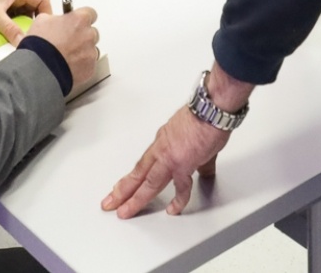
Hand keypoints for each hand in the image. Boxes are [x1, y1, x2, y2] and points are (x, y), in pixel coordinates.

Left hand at [0, 0, 51, 44]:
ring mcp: (8, 3)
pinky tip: (10, 36)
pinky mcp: (0, 10)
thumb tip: (23, 42)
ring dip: (23, 26)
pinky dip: (14, 27)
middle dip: (35, 23)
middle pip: (35, 9)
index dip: (47, 14)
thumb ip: (10, 29)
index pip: (43, 0)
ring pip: (24, 15)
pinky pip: (14, 19)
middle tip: (33, 36)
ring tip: (22, 38)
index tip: (45, 29)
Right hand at [25, 5, 101, 87]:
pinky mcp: (90, 68)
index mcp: (79, 19)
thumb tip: (55, 21)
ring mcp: (91, 52)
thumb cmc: (40, 44)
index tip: (76, 22)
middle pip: (91, 32)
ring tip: (66, 56)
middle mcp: (89, 34)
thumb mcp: (41, 21)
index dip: (81, 18)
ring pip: (91, 49)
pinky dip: (81, 65)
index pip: (90, 13)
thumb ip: (54, 18)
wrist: (39, 69)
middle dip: (82, 36)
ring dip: (82, 51)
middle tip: (68, 41)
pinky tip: (68, 66)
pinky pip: (89, 64)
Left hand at [103, 65, 251, 217]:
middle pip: (137, 175)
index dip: (131, 178)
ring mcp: (170, 158)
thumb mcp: (193, 136)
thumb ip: (197, 158)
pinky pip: (180, 188)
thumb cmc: (204, 115)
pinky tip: (172, 210)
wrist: (211, 108)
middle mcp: (161, 150)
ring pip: (148, 183)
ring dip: (135, 199)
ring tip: (125, 211)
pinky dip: (177, 200)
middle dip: (122, 191)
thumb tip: (203, 169)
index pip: (142, 165)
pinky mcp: (183, 164)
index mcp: (161, 142)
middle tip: (109, 203)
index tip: (122, 187)